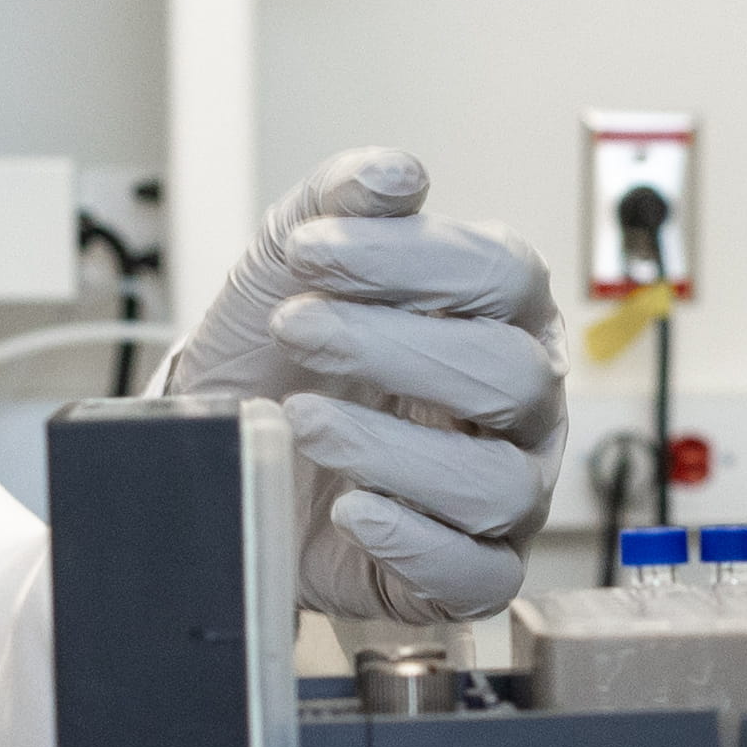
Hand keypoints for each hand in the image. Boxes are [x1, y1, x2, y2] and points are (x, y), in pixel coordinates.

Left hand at [166, 152, 565, 628]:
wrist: (229, 445)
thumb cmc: (281, 352)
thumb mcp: (292, 259)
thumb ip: (341, 201)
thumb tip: (396, 171)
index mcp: (499, 314)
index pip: (505, 275)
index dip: (412, 261)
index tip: (313, 253)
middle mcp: (518, 404)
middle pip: (511, 376)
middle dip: (392, 349)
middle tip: (299, 330)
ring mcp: (504, 492)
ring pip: (498, 484)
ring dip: (390, 450)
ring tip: (302, 421)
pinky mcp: (467, 571)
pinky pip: (479, 575)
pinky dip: (413, 544)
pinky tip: (349, 510)